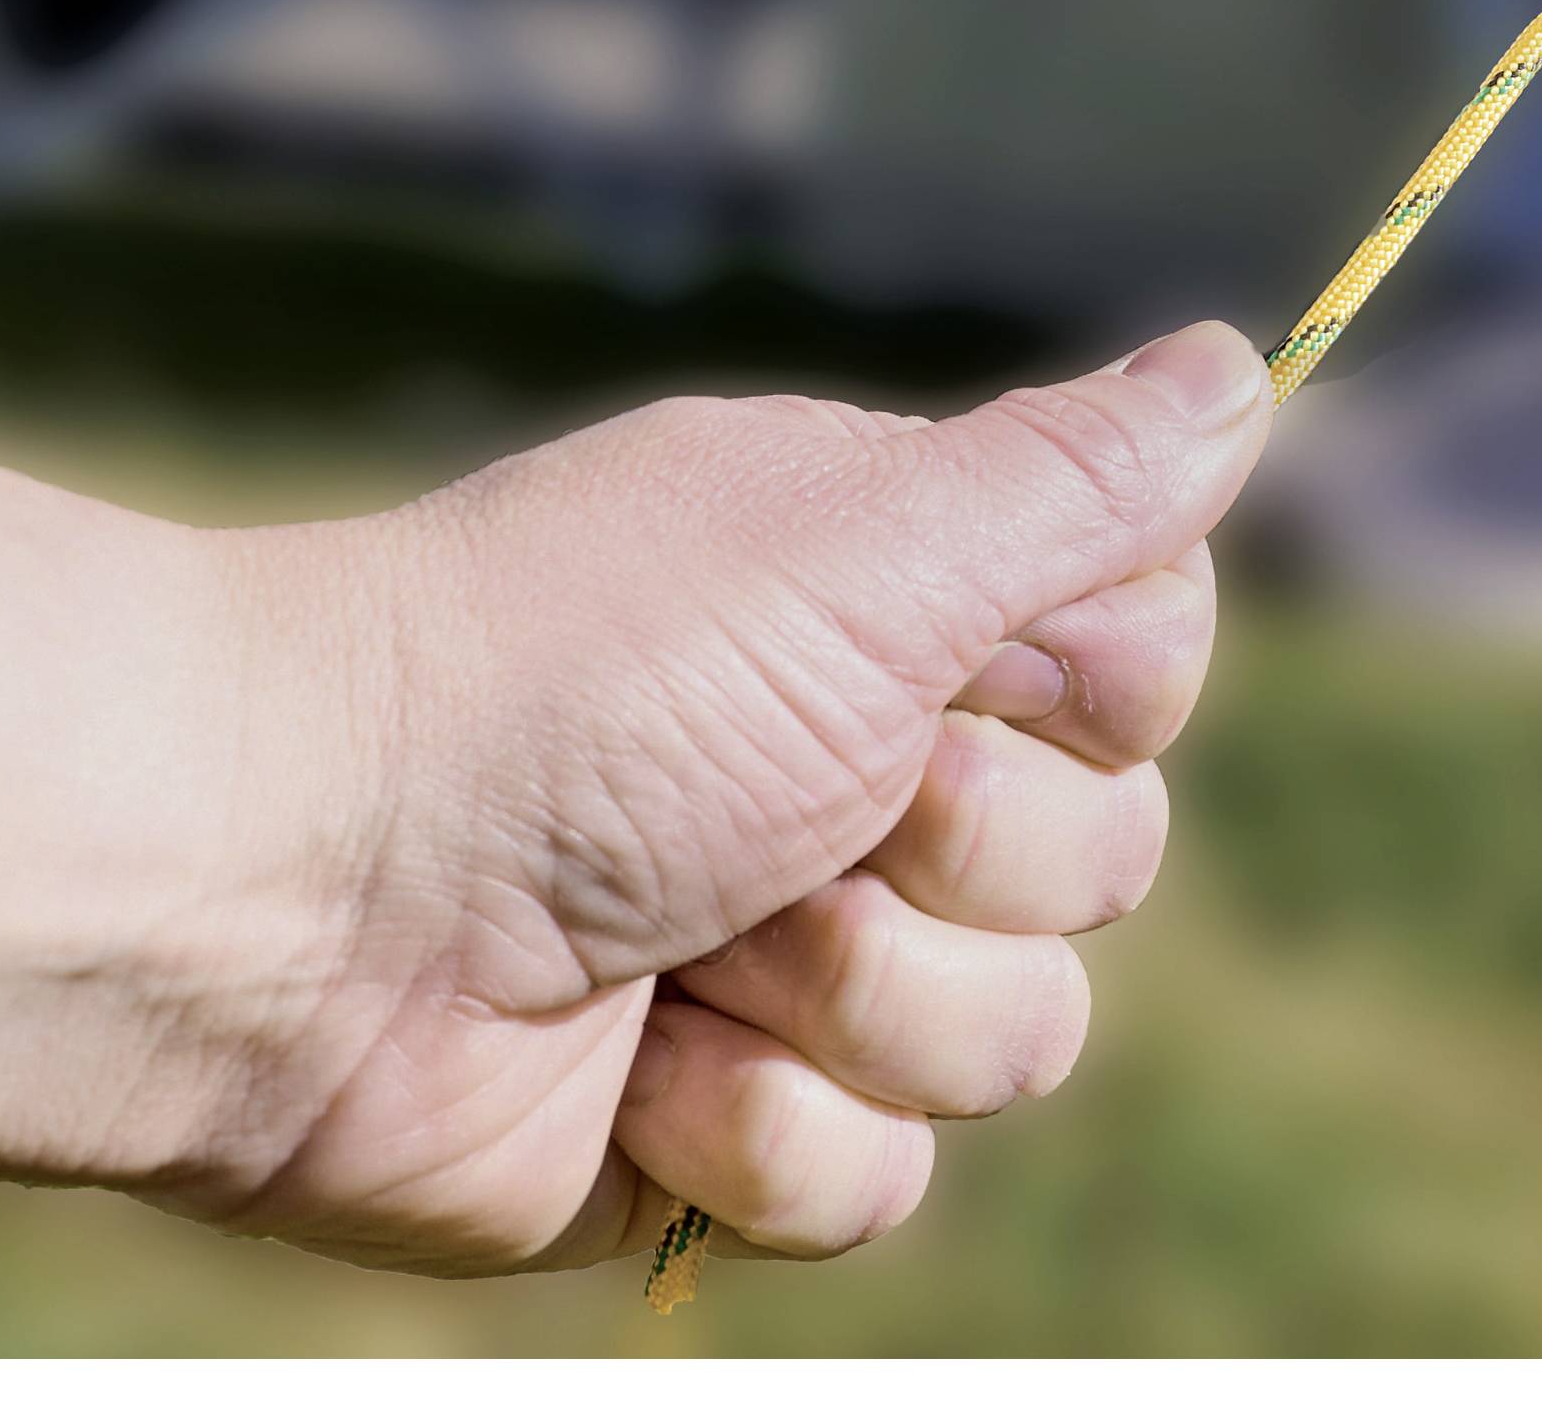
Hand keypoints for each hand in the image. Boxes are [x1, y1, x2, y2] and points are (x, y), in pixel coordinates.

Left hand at [182, 322, 1272, 1276]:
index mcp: (898, 597)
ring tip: (687, 933)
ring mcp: (800, 948)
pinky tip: (631, 1059)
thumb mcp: (862, 541)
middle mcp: (866, 762)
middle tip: (797, 798)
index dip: (1100, 685)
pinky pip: (884, 1180)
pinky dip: (757, 1130)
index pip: (1151, 653)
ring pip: (1021, 1039)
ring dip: (855, 994)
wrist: (296, 893)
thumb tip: (1245, 361)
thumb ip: (1076, 477)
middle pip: (1114, 858)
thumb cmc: (575, 672)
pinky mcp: (730, 1125)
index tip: (979, 662)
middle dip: (967, 853)